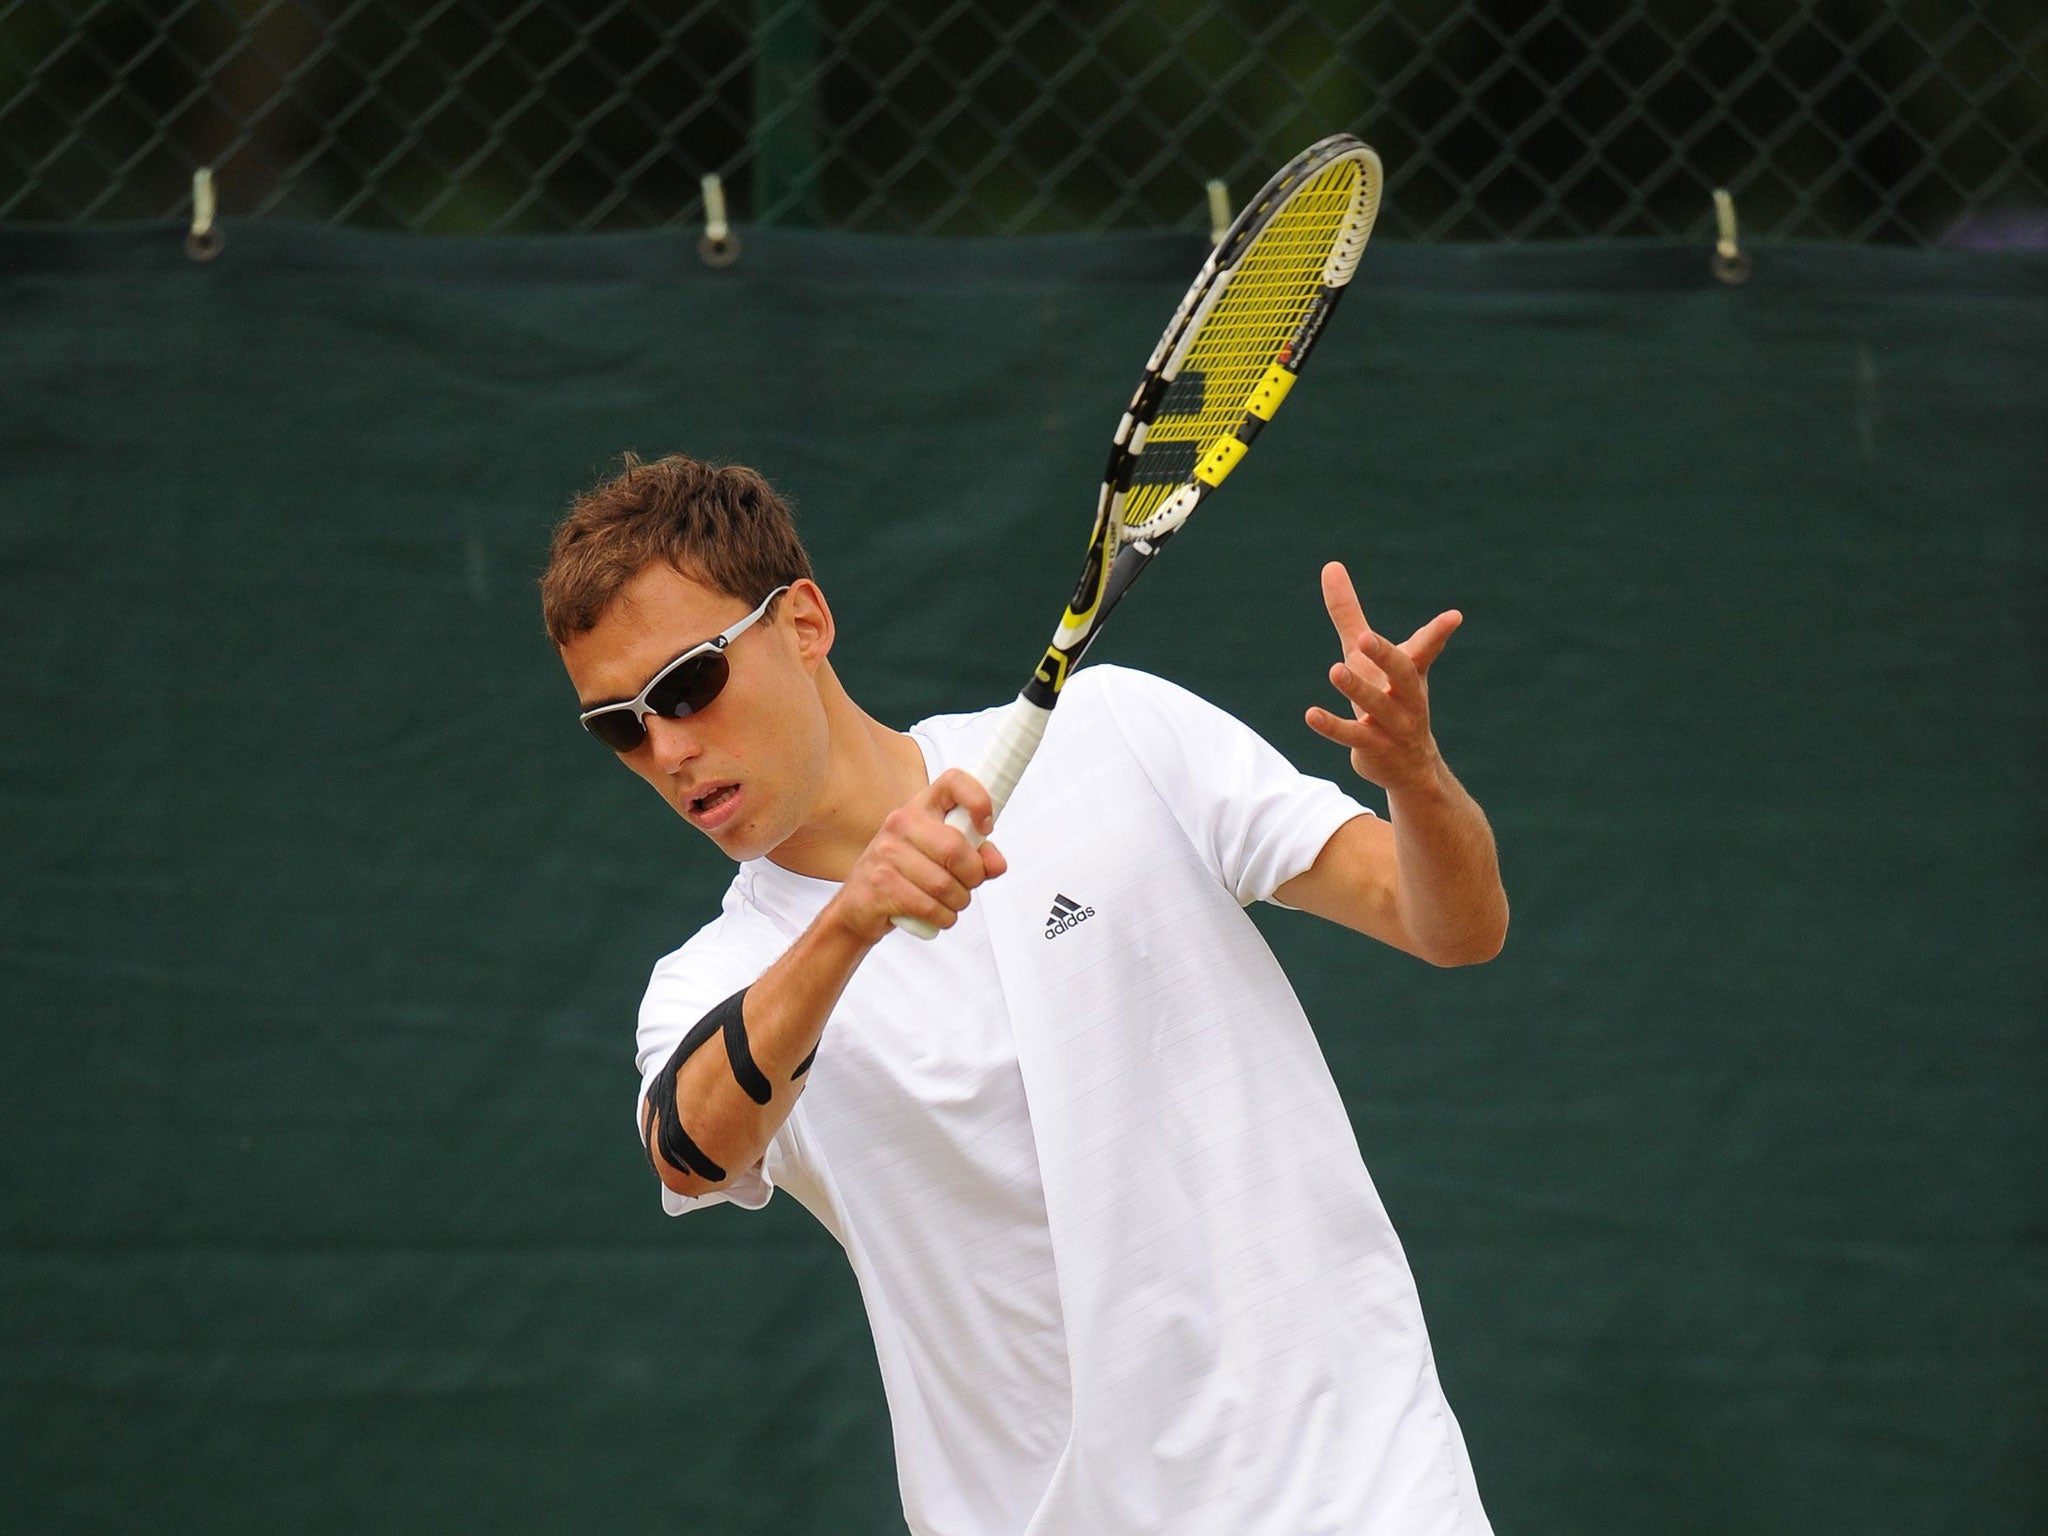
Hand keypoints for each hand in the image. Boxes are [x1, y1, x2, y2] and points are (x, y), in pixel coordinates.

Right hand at [829, 769, 1007, 943]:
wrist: (859, 905)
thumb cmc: (906, 875)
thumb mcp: (942, 858)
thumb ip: (976, 856)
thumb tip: (997, 864)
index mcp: (921, 807)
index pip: (954, 782)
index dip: (978, 800)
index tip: (985, 826)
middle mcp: (901, 822)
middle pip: (955, 848)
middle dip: (973, 877)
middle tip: (968, 885)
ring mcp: (886, 853)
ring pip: (945, 885)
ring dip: (958, 902)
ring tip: (949, 902)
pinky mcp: (880, 884)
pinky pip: (930, 907)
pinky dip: (943, 918)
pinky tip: (937, 915)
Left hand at [1305, 561, 1460, 795]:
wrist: (1409, 765)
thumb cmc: (1387, 696)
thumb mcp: (1365, 654)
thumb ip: (1349, 613)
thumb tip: (1330, 566)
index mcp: (1410, 671)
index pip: (1426, 648)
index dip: (1439, 633)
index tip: (1454, 617)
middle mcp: (1407, 697)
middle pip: (1402, 674)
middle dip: (1386, 656)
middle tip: (1366, 638)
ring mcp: (1393, 725)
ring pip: (1377, 706)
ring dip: (1357, 688)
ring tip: (1335, 671)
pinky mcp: (1374, 748)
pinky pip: (1353, 736)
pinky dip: (1332, 726)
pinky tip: (1311, 714)